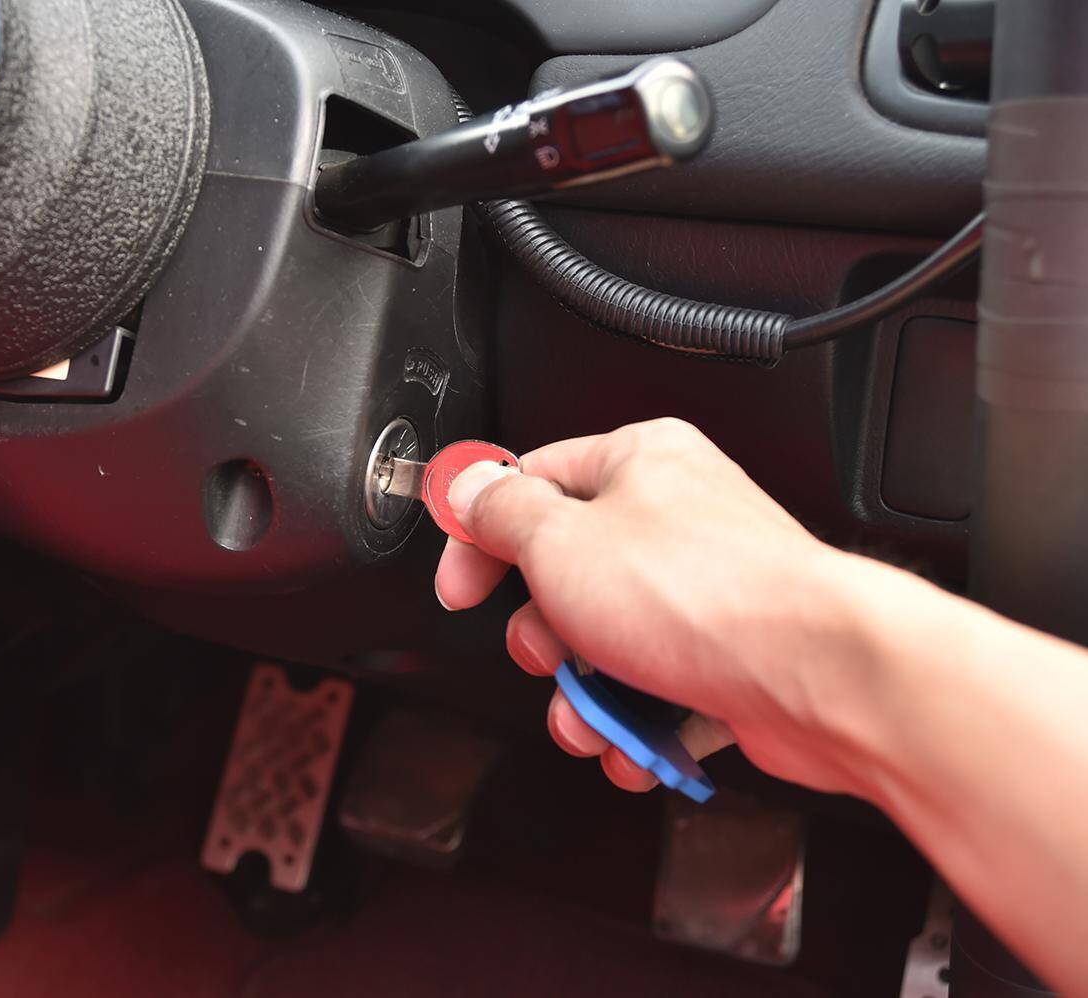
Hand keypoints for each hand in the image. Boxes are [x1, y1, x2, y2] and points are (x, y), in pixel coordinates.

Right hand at [434, 418, 878, 797]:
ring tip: (593, 718)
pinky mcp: (730, 659)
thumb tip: (470, 489)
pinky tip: (637, 741)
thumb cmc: (712, 596)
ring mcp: (707, 593)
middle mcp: (676, 519)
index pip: (532, 483)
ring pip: (609, 647)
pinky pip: (659, 694)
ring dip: (585, 698)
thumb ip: (502, 513)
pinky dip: (640, 726)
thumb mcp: (562, 542)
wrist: (821, 676)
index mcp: (639, 463)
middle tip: (551, 651)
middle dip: (544, 638)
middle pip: (566, 576)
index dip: (482, 538)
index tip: (462, 586)